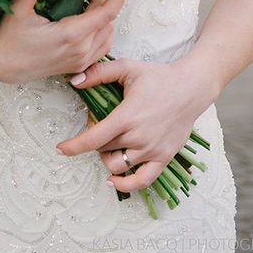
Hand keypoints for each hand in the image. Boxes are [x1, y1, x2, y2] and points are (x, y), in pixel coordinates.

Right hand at [0, 0, 128, 83]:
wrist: (3, 67)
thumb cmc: (9, 40)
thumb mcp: (18, 9)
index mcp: (71, 35)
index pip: (107, 11)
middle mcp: (82, 49)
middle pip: (108, 19)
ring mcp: (82, 60)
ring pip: (108, 33)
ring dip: (104, 13)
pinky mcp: (79, 65)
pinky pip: (102, 46)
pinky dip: (102, 29)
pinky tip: (90, 19)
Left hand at [57, 57, 219, 192]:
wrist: (191, 89)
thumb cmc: (158, 77)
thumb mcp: (126, 68)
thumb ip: (98, 73)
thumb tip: (74, 81)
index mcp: (127, 116)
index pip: (94, 138)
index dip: (74, 146)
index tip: (60, 149)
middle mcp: (139, 137)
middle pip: (102, 149)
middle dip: (93, 139)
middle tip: (100, 122)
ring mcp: (152, 150)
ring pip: (117, 166)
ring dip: (106, 156)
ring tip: (110, 141)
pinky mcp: (164, 158)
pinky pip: (142, 181)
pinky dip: (126, 184)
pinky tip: (113, 180)